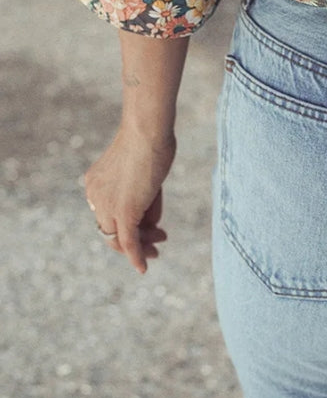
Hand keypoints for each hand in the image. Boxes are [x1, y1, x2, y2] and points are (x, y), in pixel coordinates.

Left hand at [84, 126, 176, 273]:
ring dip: (143, 244)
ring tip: (160, 243)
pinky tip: (143, 267)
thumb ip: (143, 199)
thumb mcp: (143, 172)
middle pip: (112, 228)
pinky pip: (128, 242)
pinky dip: (136, 256)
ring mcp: (107, 206)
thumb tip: (151, 225)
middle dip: (135, 236)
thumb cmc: (150, 140)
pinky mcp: (123, 213)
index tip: (150, 223)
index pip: (109, 213)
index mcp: (94, 183)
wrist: (147, 131)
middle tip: (158, 238)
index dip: (128, 221)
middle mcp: (95, 197)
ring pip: (122, 237)